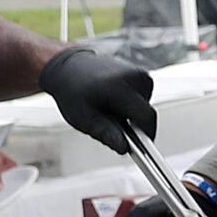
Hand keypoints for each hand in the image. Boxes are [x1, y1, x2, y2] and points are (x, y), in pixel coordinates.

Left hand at [37, 47, 155, 152]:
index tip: (142, 149)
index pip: (146, 117)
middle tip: (114, 128)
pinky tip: (115, 102)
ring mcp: (139, 73)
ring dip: (133, 116)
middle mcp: (133, 77)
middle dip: (135, 126)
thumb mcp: (84, 118)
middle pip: (146, 114)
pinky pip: (144, 99)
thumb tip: (124, 148)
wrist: (70, 67)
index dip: (147, 136)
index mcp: (119, 87)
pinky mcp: (142, 75)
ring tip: (110, 110)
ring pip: (146, 107)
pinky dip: (133, 106)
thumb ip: (106, 134)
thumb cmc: (73, 91)